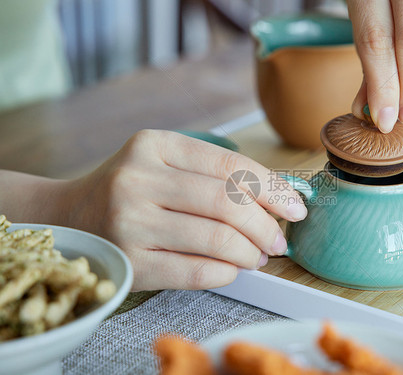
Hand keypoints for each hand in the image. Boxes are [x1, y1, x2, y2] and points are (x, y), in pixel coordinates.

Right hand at [60, 130, 306, 290]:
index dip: (272, 188)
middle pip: (228, 203)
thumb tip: (278, 201)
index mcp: (154, 145)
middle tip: (279, 240)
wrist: (71, 217)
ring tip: (258, 256)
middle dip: (266, 226)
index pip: (230, 165)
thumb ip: (214, 175)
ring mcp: (130, 221)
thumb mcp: (164, 163)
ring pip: (216, 239)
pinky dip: (226, 272)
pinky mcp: (129, 261)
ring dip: (250, 252)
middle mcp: (138, 179)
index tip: (296, 208)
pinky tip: (232, 269)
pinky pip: (196, 271)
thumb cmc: (131, 189)